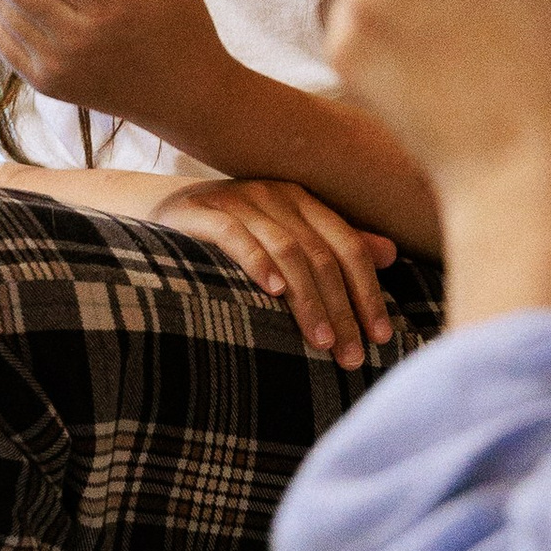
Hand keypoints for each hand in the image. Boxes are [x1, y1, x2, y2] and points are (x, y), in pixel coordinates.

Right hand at [151, 173, 399, 369]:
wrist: (159, 212)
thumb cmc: (230, 234)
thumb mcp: (284, 236)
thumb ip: (334, 244)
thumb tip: (391, 254)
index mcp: (303, 200)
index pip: (348, 247)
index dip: (368, 293)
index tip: (381, 337)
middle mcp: (276, 194)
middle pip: (322, 255)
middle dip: (342, 309)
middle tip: (352, 356)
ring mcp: (239, 199)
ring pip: (289, 251)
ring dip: (309, 301)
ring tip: (322, 342)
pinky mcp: (201, 211)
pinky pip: (236, 237)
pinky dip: (258, 264)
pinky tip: (275, 293)